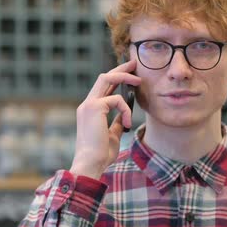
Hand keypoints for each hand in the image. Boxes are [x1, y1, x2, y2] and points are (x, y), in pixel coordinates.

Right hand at [69, 59, 140, 178]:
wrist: (91, 164)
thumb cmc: (101, 154)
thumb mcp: (112, 136)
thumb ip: (116, 124)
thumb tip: (124, 117)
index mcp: (90, 111)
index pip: (103, 88)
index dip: (117, 78)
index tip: (131, 74)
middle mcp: (87, 104)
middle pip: (104, 77)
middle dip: (121, 68)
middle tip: (135, 63)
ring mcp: (89, 105)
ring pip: (107, 79)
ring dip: (125, 77)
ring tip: (139, 82)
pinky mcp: (94, 108)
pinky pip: (116, 100)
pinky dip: (126, 110)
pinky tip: (127, 124)